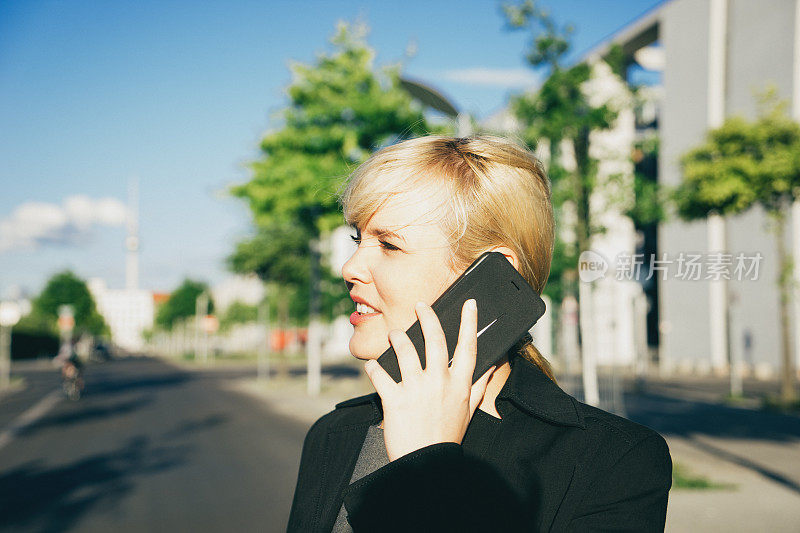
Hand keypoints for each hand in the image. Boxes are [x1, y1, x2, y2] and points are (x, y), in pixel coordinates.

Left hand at [364, 299, 495, 460]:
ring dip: (398, 338)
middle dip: (428, 318)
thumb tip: (493, 366)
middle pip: (436, 341)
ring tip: (394, 333)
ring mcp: (417, 390)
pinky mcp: (395, 400)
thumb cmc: (447, 437)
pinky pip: (380, 375)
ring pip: (406, 351)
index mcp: (459, 385)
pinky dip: (373, 368)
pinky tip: (371, 365)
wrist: (427, 464)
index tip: (469, 305)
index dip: (470, 323)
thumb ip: (480, 386)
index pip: (468, 348)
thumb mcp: (470, 410)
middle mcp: (440, 383)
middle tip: (421, 305)